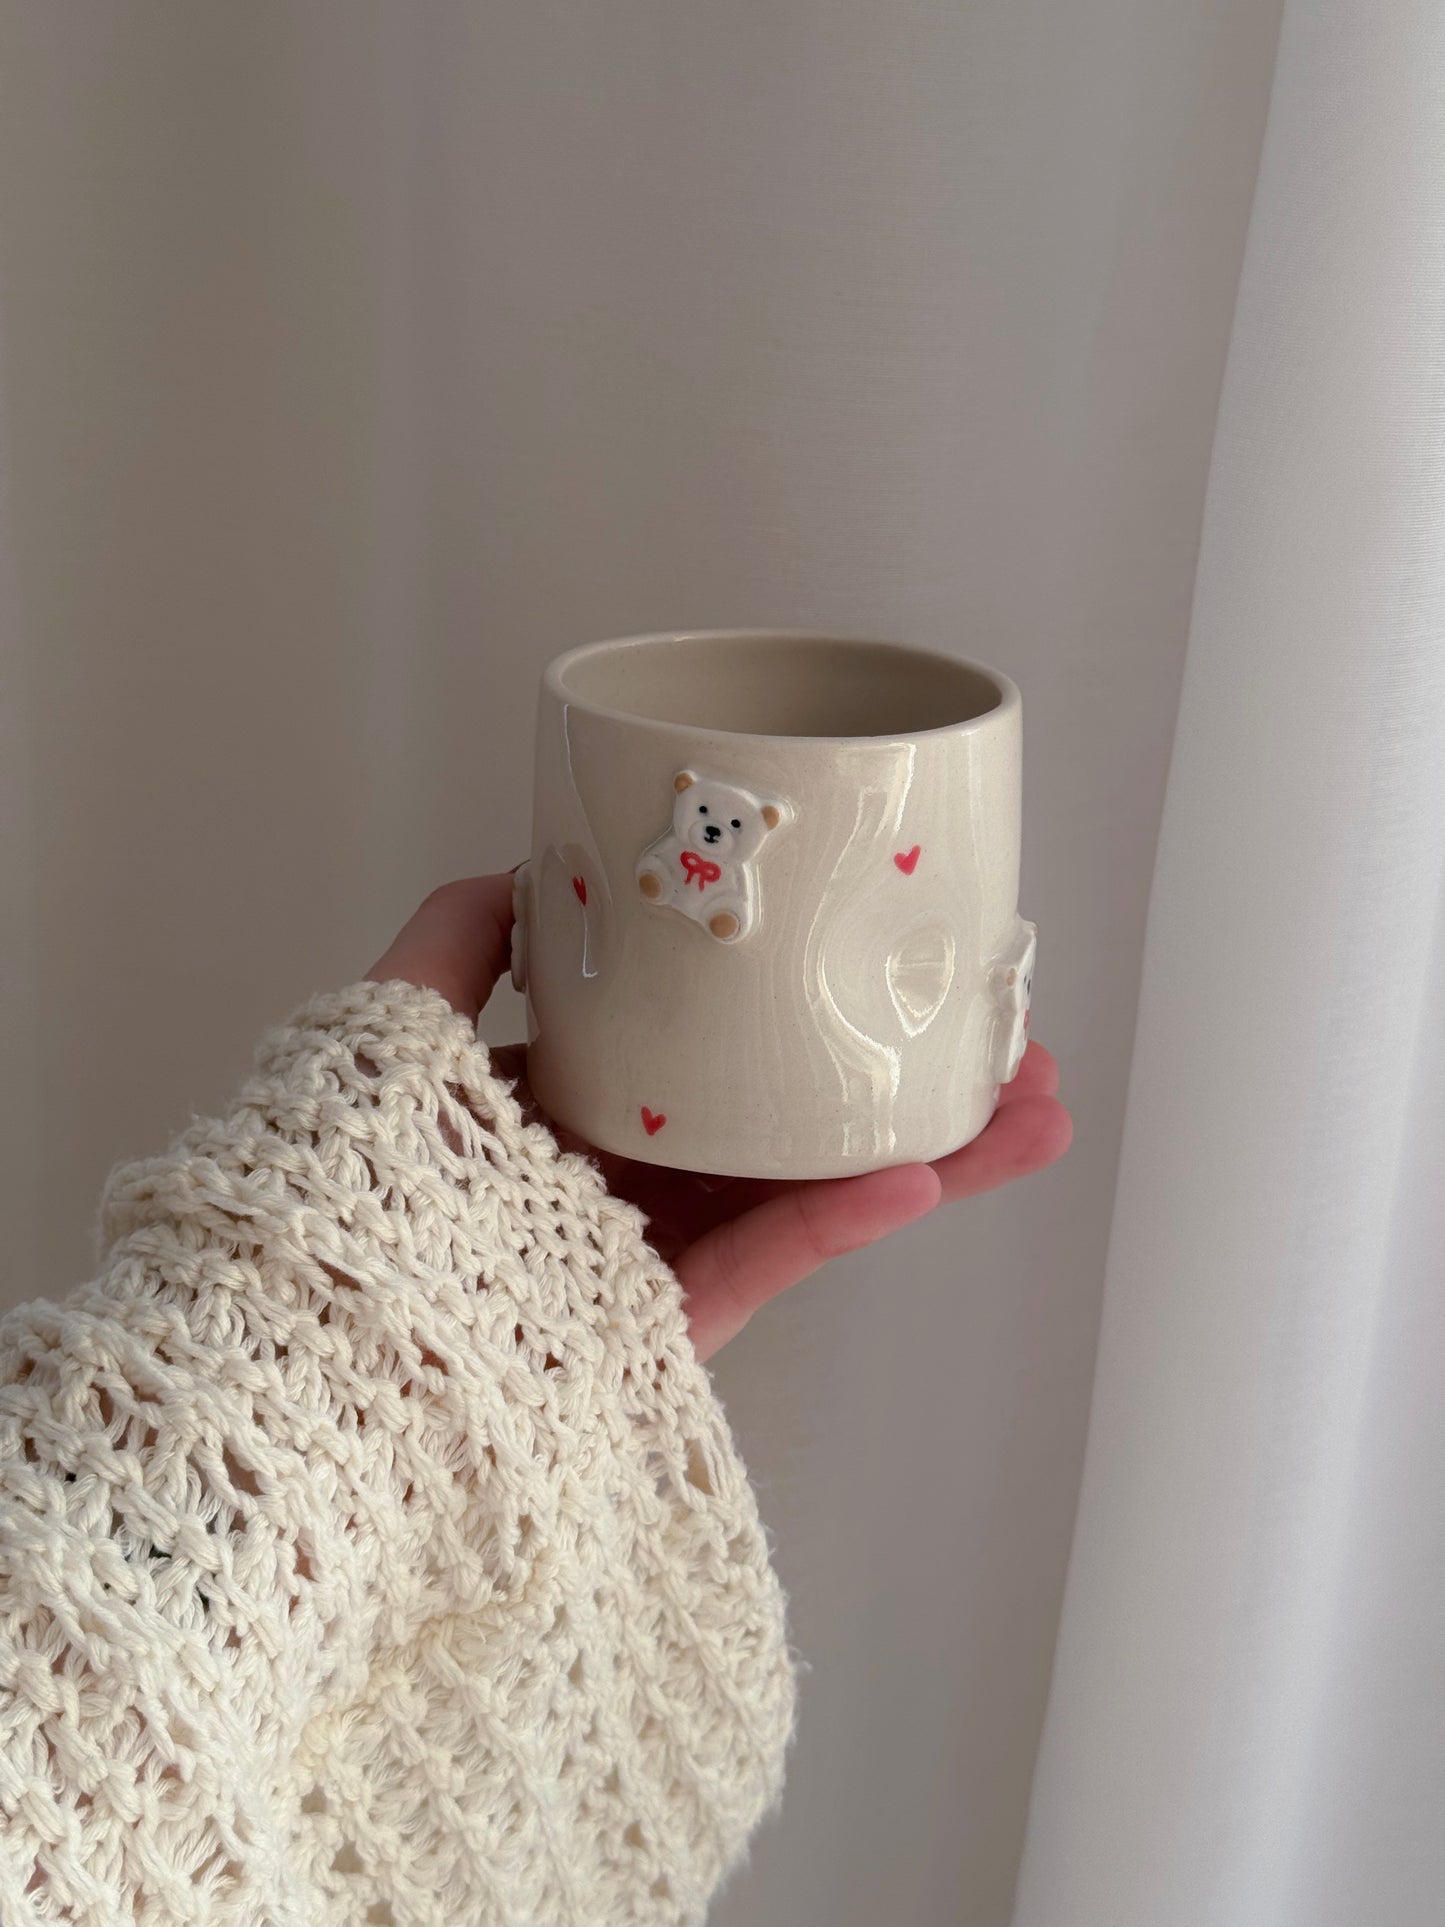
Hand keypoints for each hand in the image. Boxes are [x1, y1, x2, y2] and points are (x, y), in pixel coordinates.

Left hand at [367, 874, 1072, 1361]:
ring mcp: (667, 1252)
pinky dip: (850, 1213)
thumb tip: (524, 865)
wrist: (324, 1348)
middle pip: (802, 1115)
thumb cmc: (354, 1178)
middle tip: (1013, 1037)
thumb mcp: (392, 1030)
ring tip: (1038, 1107)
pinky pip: (779, 1255)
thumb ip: (451, 943)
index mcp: (582, 1105)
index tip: (891, 960)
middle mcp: (636, 1173)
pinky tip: (933, 1168)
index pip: (716, 1044)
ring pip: (820, 1185)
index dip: (807, 1004)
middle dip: (914, 1078)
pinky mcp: (682, 1321)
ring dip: (936, 1150)